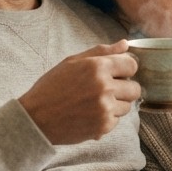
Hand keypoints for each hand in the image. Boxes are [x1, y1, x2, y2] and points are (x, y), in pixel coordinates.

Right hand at [18, 40, 140, 144]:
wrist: (36, 118)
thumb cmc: (52, 87)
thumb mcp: (72, 62)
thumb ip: (101, 52)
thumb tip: (125, 43)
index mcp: (97, 67)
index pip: (132, 65)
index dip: (125, 69)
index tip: (117, 73)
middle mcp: (104, 87)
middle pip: (135, 88)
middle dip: (124, 88)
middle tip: (106, 90)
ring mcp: (105, 108)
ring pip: (128, 105)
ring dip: (116, 104)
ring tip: (95, 103)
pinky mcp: (103, 126)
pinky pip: (117, 120)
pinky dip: (107, 118)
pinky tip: (90, 114)